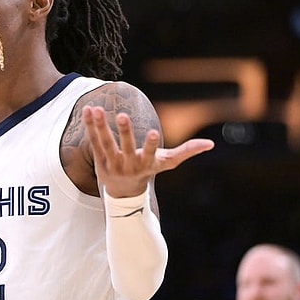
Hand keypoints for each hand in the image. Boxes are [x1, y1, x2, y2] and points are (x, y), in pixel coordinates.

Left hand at [83, 105, 214, 196]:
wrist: (123, 191)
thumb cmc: (148, 170)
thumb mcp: (167, 162)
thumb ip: (187, 151)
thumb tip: (211, 144)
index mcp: (146, 164)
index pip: (149, 153)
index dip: (151, 144)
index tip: (154, 132)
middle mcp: (128, 165)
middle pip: (125, 147)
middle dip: (124, 132)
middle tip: (122, 115)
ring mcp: (112, 163)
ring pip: (105, 143)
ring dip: (101, 125)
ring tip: (97, 108)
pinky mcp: (99, 160)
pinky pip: (94, 141)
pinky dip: (90, 126)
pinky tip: (88, 110)